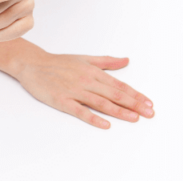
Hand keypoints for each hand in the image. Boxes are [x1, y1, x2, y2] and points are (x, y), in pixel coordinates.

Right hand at [15, 50, 154, 127]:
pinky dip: (93, 117)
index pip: (118, 85)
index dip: (135, 94)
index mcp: (91, 71)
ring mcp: (74, 91)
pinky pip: (80, 111)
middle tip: (150, 113)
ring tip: (135, 118)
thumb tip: (126, 60)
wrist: (32, 64)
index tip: (149, 103)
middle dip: (134, 104)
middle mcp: (85, 80)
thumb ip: (106, 62)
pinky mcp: (62, 100)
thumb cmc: (58, 63)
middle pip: (113, 94)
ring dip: (119, 111)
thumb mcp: (84, 58)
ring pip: (100, 103)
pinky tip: (105, 124)